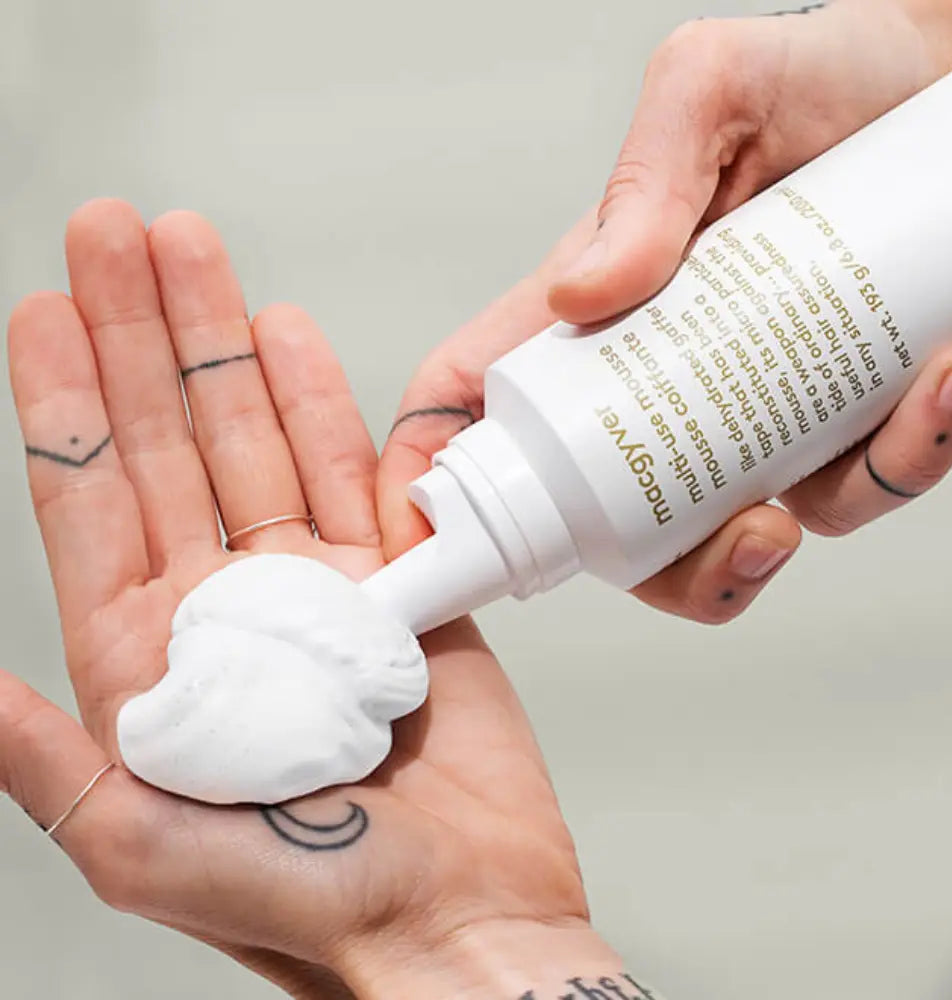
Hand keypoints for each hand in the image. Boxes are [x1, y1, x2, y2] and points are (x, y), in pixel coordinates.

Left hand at [2, 200, 619, 998]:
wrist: (458, 919)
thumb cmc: (308, 907)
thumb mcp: (142, 848)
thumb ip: (51, 756)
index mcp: (152, 663)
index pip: (93, 500)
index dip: (65, 398)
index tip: (46, 307)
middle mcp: (228, 612)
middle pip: (174, 442)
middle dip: (141, 333)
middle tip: (120, 234)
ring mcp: (315, 590)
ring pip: (260, 439)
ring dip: (225, 345)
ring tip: (196, 258)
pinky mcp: (396, 587)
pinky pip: (355, 475)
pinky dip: (326, 405)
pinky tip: (293, 339)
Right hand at [378, 0, 951, 624]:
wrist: (951, 84)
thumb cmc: (818, 79)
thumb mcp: (708, 91)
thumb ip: (643, 178)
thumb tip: (584, 295)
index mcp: (595, 323)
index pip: (479, 415)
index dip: (432, 491)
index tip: (421, 551)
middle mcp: (660, 387)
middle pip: (613, 530)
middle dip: (678, 570)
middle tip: (751, 533)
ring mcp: (748, 416)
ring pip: (741, 537)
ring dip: (835, 515)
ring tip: (912, 404)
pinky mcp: (841, 420)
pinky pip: (861, 487)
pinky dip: (913, 454)